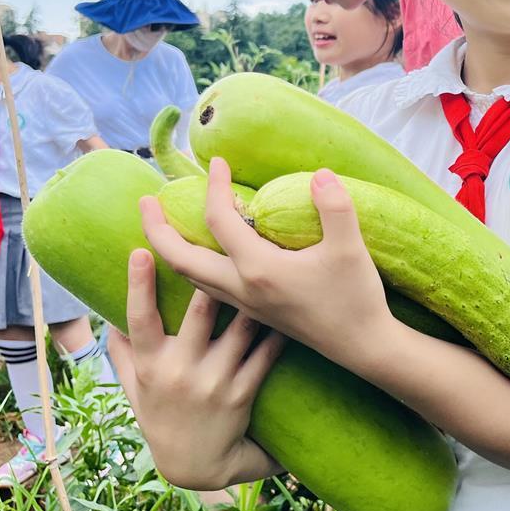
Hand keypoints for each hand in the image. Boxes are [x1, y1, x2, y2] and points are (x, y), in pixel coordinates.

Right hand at [107, 249, 284, 489]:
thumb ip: (123, 351)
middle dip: (212, 277)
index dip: (138, 284)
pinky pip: (265, 353)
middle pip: (200, 313)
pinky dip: (278, 330)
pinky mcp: (243, 393)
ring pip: (240, 328)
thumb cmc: (161, 416)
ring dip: (255, 297)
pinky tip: (291, 306)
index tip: (141, 249)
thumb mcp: (134, 388)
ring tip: (270, 261)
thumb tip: (107, 312)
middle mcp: (181, 371)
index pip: (139, 318)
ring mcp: (214, 382)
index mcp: (150, 364)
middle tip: (227, 240)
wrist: (194, 465)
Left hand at [139, 158, 391, 361]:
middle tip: (146, 201)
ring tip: (162, 229)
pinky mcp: (254, 313)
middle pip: (182, 259)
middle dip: (157, 230)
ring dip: (170, 251)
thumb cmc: (355, 298)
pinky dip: (193, 269)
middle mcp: (242, 289)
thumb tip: (320, 174)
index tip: (218, 163)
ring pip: (191, 279)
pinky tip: (203, 258)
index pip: (220, 220)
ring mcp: (245, 305)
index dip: (215, 187)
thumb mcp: (350, 248)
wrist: (363, 347)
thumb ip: (335, 207)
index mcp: (258, 269)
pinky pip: (208, 289)